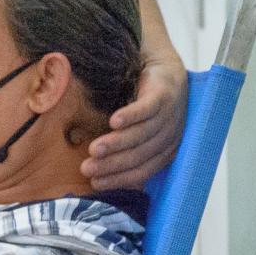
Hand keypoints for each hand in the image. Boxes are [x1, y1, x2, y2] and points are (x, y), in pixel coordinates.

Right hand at [82, 53, 187, 190]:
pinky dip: (130, 116)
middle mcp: (169, 137)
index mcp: (164, 152)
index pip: (141, 171)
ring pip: (140, 134)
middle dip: (111, 164)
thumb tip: (101, 176)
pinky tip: (113, 122)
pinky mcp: (164, 95)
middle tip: (86, 168)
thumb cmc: (149, 110)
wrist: (167, 72)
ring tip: (94, 149)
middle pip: (139, 155)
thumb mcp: (142, 135)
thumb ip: (129, 153)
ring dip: (116, 143)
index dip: (118, 179)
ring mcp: (168, 116)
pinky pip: (146, 109)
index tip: (94, 183)